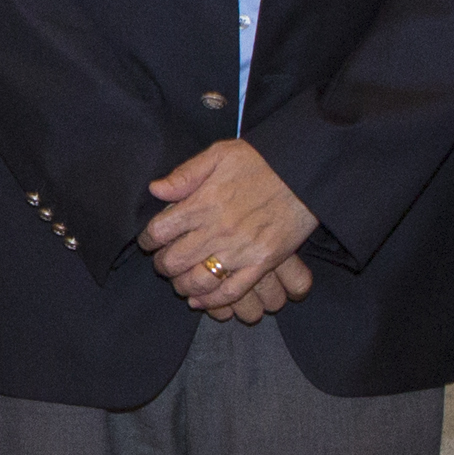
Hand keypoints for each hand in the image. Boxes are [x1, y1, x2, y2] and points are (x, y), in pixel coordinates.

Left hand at [140, 140, 316, 316]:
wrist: (306, 172)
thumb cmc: (262, 160)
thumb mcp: (219, 154)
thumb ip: (185, 173)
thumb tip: (156, 190)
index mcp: (203, 202)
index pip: (159, 231)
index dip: (148, 239)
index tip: (149, 240)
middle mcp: (218, 230)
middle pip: (174, 260)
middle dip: (162, 265)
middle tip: (164, 263)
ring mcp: (240, 250)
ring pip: (198, 281)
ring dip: (182, 286)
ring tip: (180, 282)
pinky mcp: (263, 263)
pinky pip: (231, 291)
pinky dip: (212, 301)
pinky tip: (201, 300)